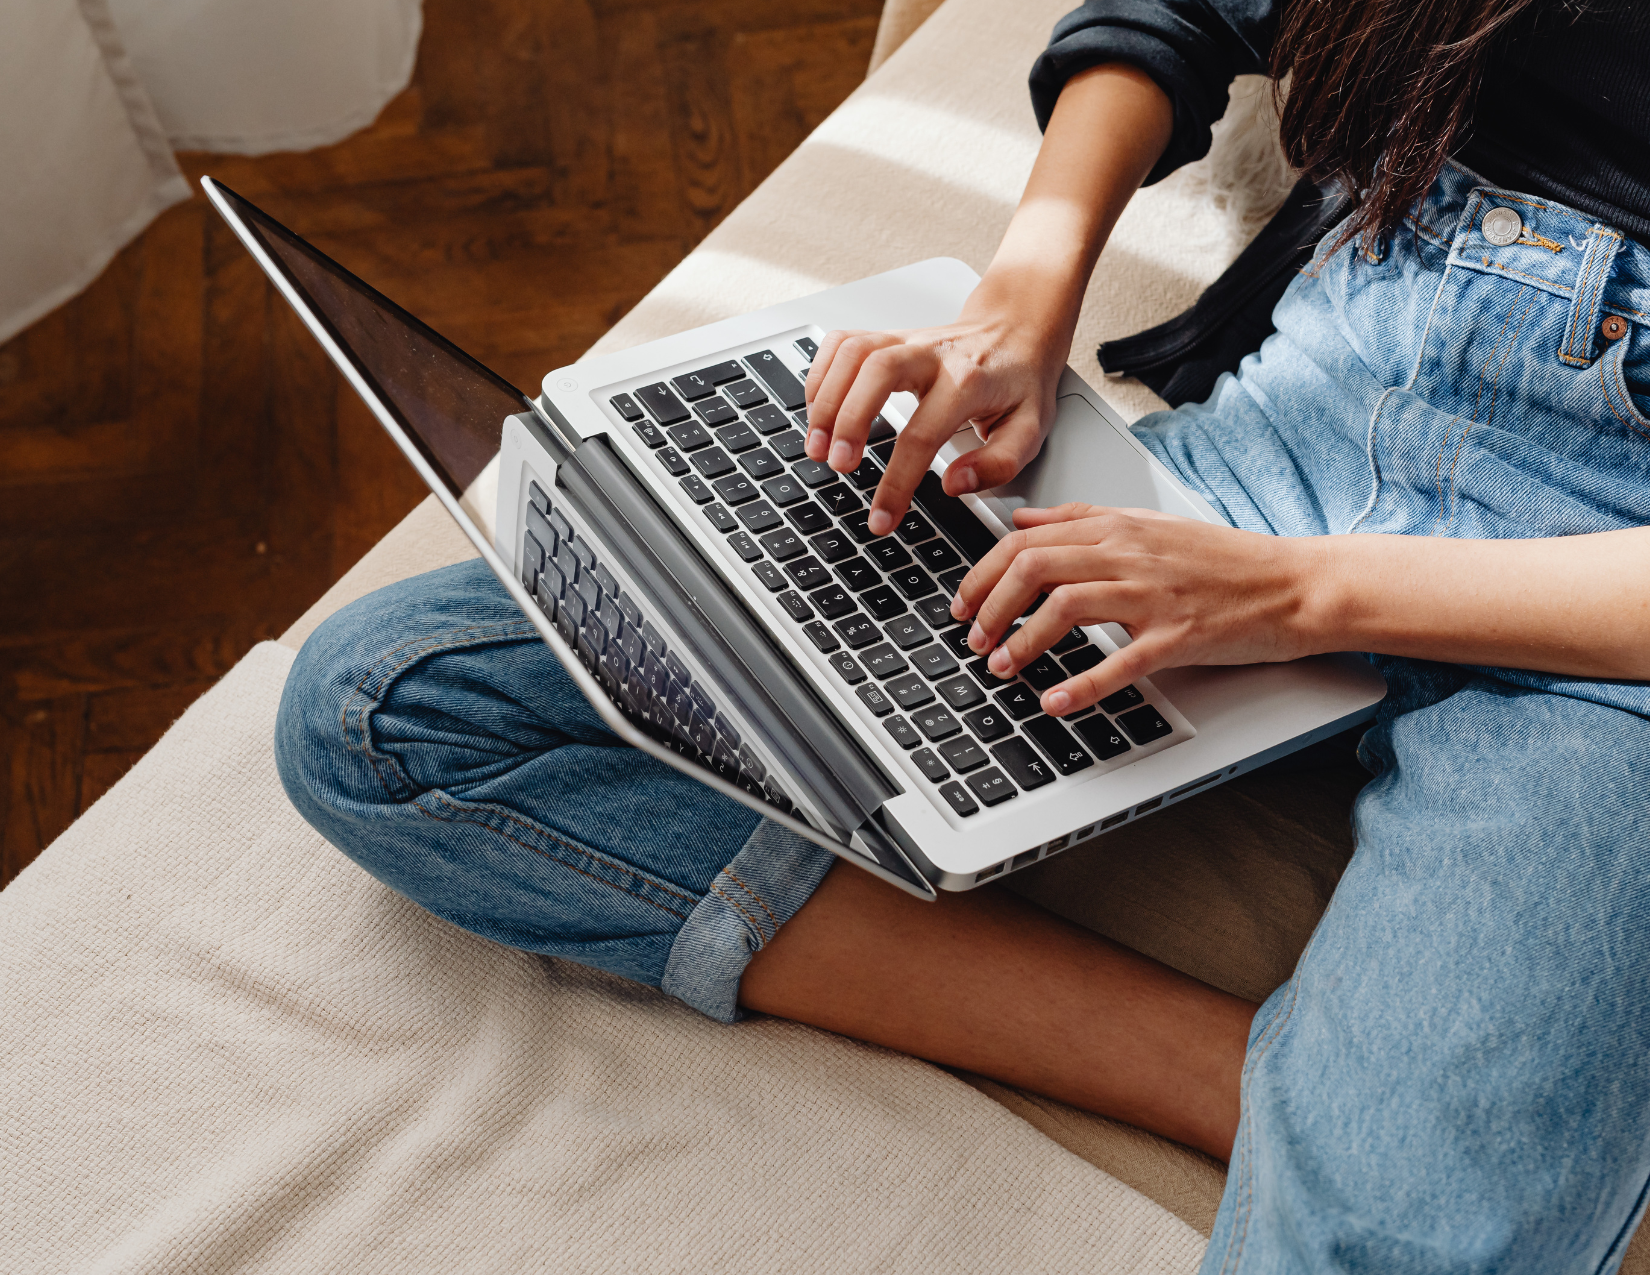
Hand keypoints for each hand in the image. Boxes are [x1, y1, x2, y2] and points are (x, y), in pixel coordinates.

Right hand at [802, 297, 1067, 537]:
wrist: (1018, 330)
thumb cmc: (1020, 382)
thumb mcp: (1030, 430)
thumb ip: (997, 464)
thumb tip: (953, 485)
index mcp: (969, 382)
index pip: (923, 434)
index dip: (897, 482)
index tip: (881, 518)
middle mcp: (932, 354)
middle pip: (876, 371)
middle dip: (848, 420)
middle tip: (836, 465)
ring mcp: (906, 339)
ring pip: (853, 351)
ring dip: (825, 398)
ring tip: (816, 445)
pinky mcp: (887, 336)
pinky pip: (842, 343)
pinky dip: (820, 375)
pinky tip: (818, 409)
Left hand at [951, 503, 1319, 714]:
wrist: (1295, 584)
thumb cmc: (1225, 561)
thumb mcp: (1148, 525)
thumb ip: (1081, 520)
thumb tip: (1022, 520)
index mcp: (1118, 527)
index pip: (1028, 539)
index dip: (983, 572)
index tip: (964, 601)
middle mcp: (1131, 553)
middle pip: (1034, 566)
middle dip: (990, 605)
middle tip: (971, 637)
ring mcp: (1155, 594)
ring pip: (1066, 605)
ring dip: (1022, 640)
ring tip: (1000, 667)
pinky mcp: (1179, 636)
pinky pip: (1120, 661)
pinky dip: (1080, 684)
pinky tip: (1053, 701)